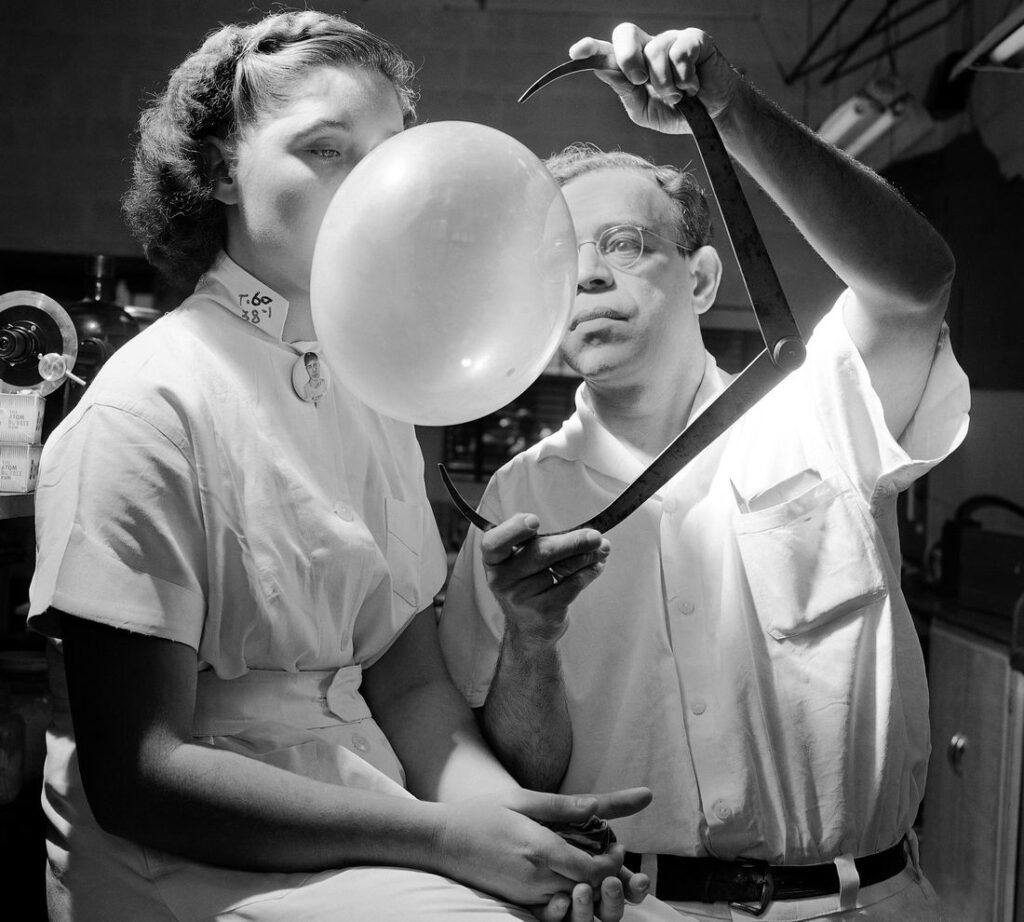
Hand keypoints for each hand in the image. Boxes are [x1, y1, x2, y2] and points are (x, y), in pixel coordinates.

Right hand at [436, 787, 650, 910]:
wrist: (442, 841)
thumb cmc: (482, 813)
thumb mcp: (521, 799)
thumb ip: (560, 806)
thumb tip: (595, 808)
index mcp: (539, 849)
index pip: (592, 870)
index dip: (612, 862)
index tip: (618, 846)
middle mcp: (535, 878)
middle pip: (587, 889)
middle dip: (606, 875)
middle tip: (613, 852)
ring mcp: (526, 895)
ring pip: (573, 900)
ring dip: (589, 885)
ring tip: (593, 861)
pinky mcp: (519, 902)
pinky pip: (554, 907)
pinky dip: (569, 894)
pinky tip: (567, 874)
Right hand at [481, 514, 609, 647]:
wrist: (528, 630)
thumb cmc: (527, 584)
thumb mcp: (519, 563)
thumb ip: (536, 543)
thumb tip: (579, 530)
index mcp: (493, 560)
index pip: (494, 543)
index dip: (514, 530)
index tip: (534, 521)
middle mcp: (502, 579)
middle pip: (540, 553)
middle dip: (572, 541)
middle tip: (596, 535)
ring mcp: (521, 598)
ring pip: (562, 568)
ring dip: (587, 556)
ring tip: (602, 548)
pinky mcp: (543, 611)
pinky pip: (573, 585)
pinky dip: (589, 572)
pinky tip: (597, 566)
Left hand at [568, 22, 742, 130]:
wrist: (713, 118)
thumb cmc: (677, 113)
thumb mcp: (644, 109)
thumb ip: (624, 91)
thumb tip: (604, 70)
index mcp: (633, 64)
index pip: (607, 51)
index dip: (591, 48)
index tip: (576, 52)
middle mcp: (650, 47)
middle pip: (625, 33)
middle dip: (627, 57)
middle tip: (639, 81)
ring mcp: (672, 40)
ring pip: (654, 51)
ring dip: (664, 82)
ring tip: (677, 96)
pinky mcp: (695, 39)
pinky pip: (680, 52)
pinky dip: (684, 77)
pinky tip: (693, 87)